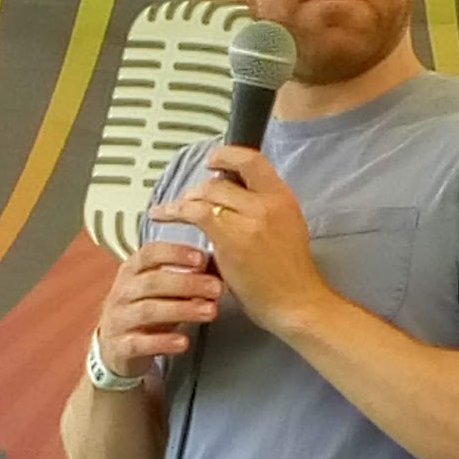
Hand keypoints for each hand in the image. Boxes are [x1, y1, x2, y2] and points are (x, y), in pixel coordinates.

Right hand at [97, 240, 223, 377]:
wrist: (114, 347)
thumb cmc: (143, 311)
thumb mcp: (160, 291)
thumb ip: (184, 278)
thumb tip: (215, 266)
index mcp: (131, 272)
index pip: (149, 254)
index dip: (175, 253)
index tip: (200, 258)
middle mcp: (123, 293)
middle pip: (152, 282)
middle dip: (187, 283)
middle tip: (216, 288)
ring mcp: (119, 320)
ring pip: (148, 311)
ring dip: (182, 310)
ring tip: (209, 311)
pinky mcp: (121, 347)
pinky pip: (141, 343)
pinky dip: (164, 342)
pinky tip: (183, 341)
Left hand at [151, 146, 331, 335]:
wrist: (296, 303)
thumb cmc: (289, 275)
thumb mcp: (286, 228)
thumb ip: (262, 209)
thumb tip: (234, 197)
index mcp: (283, 198)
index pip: (252, 160)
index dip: (228, 155)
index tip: (213, 161)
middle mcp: (268, 203)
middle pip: (223, 180)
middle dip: (201, 188)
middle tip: (190, 199)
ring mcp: (250, 219)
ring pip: (208, 194)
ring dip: (186, 200)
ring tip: (175, 209)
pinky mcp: (232, 238)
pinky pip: (195, 213)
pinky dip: (174, 212)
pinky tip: (162, 215)